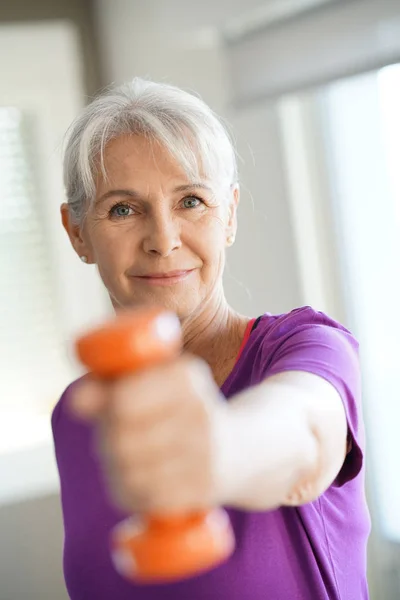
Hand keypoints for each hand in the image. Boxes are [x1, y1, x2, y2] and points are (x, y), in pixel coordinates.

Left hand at [70, 356, 231, 513]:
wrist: (247, 447)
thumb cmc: (187, 409)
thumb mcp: (159, 384)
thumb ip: (114, 385)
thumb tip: (75, 400)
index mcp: (186, 377)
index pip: (123, 399)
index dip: (106, 407)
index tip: (109, 408)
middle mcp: (199, 412)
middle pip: (121, 437)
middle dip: (107, 438)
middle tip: (112, 436)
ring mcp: (204, 453)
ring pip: (129, 471)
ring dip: (115, 467)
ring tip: (122, 459)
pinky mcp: (203, 490)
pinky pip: (145, 498)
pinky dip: (130, 491)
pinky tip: (134, 481)